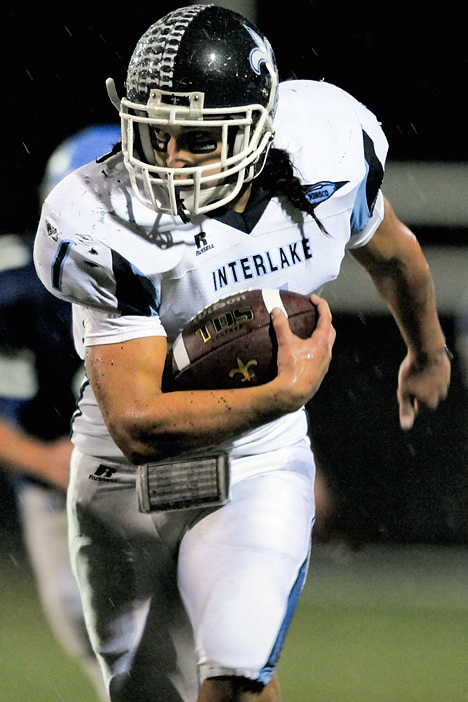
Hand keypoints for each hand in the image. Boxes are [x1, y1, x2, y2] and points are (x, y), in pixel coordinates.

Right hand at [270, 294, 335, 410]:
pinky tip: (304, 353)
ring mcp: (324, 364)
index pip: (326, 318)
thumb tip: (276, 310)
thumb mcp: (285, 343)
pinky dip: (316, 350)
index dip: (321, 305)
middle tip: (315, 314)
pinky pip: (321, 358)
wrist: (293, 393)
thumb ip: (281, 325)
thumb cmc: (291, 367)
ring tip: (309, 333)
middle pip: (331, 332)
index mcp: (321, 342)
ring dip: (321, 337)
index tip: (313, 298)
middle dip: (325, 320)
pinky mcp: (319, 374)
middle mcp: (327, 352)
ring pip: (327, 346)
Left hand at [397, 348, 450, 429]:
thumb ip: (405, 410)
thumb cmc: (412, 372)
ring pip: (434, 386)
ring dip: (427, 382)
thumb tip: (406, 427)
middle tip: (411, 381)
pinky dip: (431, 372)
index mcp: (430, 402)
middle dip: (420, 393)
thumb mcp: (404, 392)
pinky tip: (424, 366)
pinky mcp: (446, 370)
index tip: (406, 391)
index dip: (411, 400)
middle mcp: (441, 394)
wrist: (426, 350)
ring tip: (418, 373)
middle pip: (428, 398)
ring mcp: (445, 382)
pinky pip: (438, 374)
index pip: (419, 408)